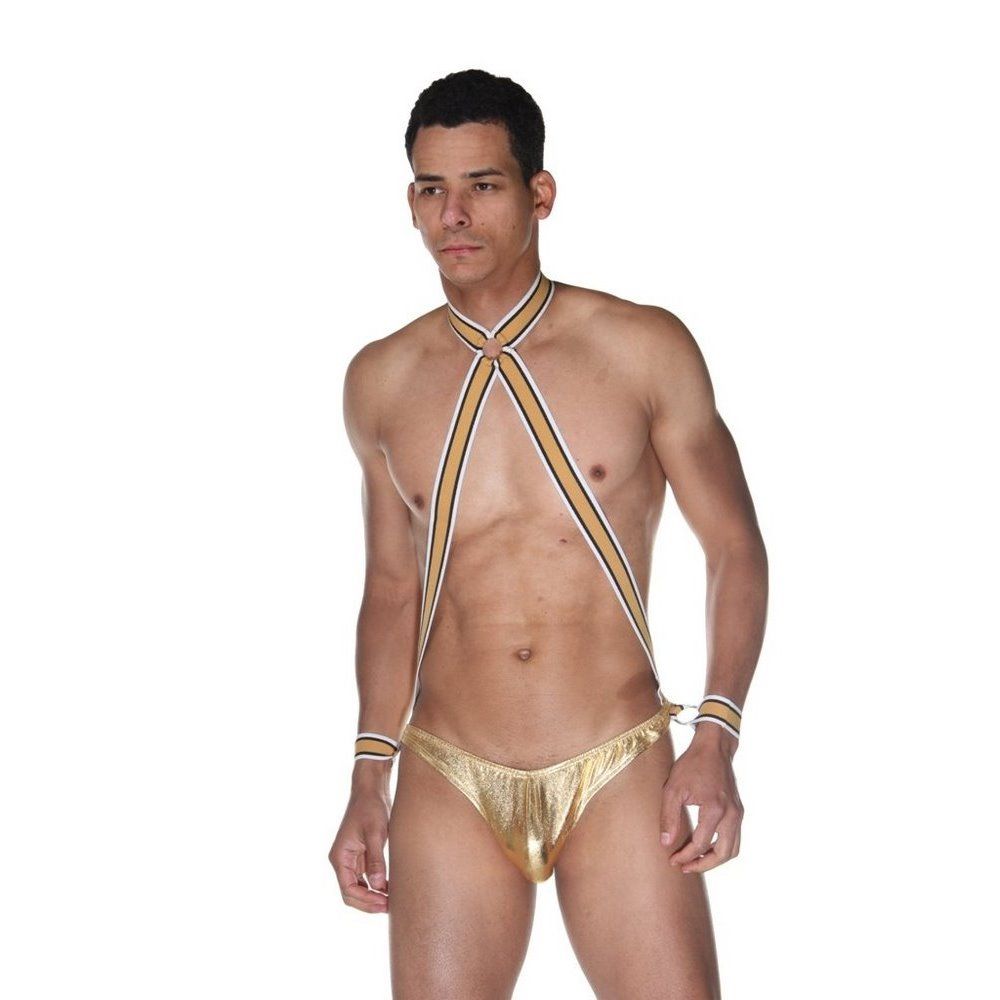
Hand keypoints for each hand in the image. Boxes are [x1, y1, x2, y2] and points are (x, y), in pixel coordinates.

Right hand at [328, 785, 390, 912]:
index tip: (383, 903)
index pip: (348, 890)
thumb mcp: (375, 833)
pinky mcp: (361, 856)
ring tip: (393, 901)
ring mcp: (351, 860)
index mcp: (340, 857)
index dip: (365, 901)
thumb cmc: (371, 807)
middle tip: (390, 907)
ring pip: (359, 888)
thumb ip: (376, 860)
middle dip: (368, 903)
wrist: (371, 790)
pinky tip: (391, 888)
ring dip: (373, 896)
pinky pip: (366, 878)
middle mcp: (343, 861)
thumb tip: (377, 887)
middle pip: (351, 893)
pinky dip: (376, 886)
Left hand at [659, 729, 742, 872]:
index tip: (672, 860)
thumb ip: (669, 817)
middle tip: (685, 867)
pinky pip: (734, 838)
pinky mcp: (739, 811)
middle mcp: (731, 815)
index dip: (685, 856)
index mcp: (714, 809)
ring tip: (695, 860)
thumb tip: (666, 843)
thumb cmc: (692, 765)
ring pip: (732, 849)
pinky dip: (722, 847)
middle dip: (703, 865)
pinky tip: (705, 846)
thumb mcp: (673, 788)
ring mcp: (738, 813)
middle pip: (722, 854)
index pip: (700, 844)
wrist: (714, 747)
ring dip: (715, 859)